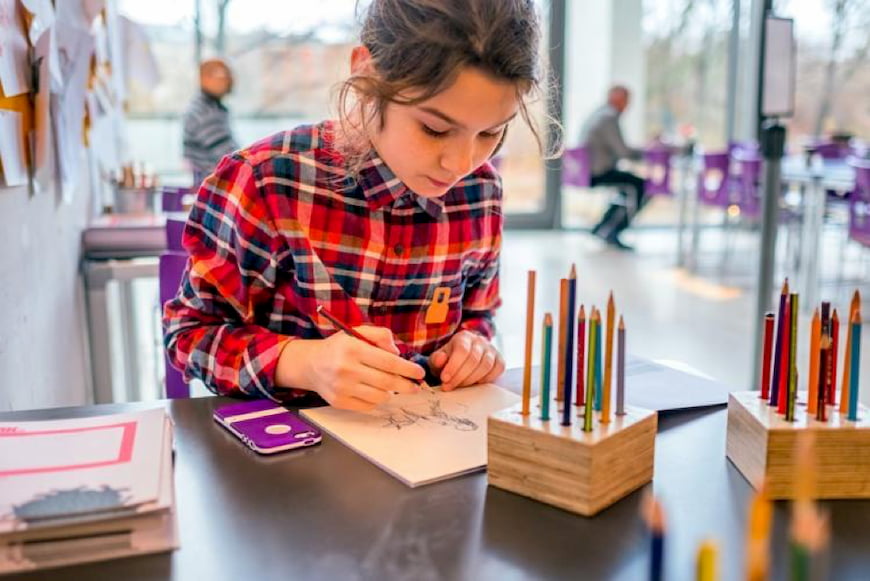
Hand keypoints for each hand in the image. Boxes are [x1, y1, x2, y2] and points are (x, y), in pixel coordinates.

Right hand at [276, 326, 424, 411]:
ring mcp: (341, 388)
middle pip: (387, 382)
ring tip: (391, 386)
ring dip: (391, 392)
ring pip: (380, 396)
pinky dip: (377, 400)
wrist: (311, 364)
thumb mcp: (358, 332)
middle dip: (406, 385)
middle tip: (415, 386)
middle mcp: (346, 369)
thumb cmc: (340, 347)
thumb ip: (381, 336)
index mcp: (353, 348)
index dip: (408, 369)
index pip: (389, 362)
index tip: (419, 373)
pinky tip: (375, 392)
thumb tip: (398, 353)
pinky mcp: (338, 402)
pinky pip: (368, 406)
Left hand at [427, 331, 504, 390]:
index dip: (453, 366)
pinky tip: (475, 383)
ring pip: (486, 365)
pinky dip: (487, 379)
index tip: (444, 379)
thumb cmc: (449, 360)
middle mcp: (480, 341)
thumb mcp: (438, 359)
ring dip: (471, 380)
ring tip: (460, 386)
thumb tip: (440, 359)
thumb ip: (436, 359)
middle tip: (449, 386)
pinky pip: (498, 369)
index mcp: (464, 337)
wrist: (463, 359)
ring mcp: (491, 350)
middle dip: (460, 376)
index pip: (462, 350)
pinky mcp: (499, 360)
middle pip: (474, 359)